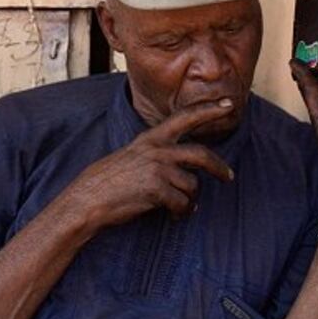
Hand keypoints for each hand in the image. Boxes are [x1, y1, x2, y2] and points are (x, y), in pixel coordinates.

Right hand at [62, 99, 235, 233]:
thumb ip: (157, 156)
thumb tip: (183, 172)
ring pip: (192, 186)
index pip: (185, 117)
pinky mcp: (156, 189)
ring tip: (180, 208)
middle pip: (201, 155)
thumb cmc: (108, 182)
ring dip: (190, 201)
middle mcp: (157, 150)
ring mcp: (157, 169)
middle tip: (228, 176)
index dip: (208, 109)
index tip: (229, 103)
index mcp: (151, 138)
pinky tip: (174, 216)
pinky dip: (181, 213)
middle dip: (219, 167)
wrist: (88, 199)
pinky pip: (182, 204)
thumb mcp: (132, 156)